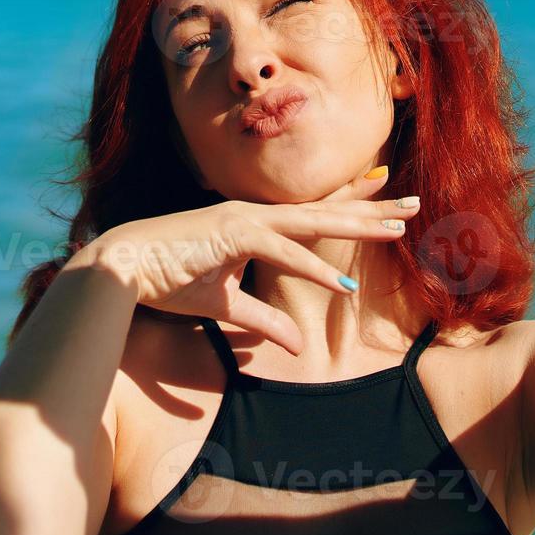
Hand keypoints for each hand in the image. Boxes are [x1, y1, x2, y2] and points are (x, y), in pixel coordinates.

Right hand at [67, 167, 420, 353]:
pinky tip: (342, 283)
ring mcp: (244, 220)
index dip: (352, 200)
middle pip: (325, 209)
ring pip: (312, 221)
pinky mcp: (230, 235)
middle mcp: (255, 215)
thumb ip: (263, 321)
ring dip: (356, 225)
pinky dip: (312, 267)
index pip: (314, 210)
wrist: (120, 271)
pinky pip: (281, 251)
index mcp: (254, 223)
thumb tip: (295, 344)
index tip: (387, 190)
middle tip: (414, 200)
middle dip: (372, 205)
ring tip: (396, 229)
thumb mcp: (225, 307)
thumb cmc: (167, 281)